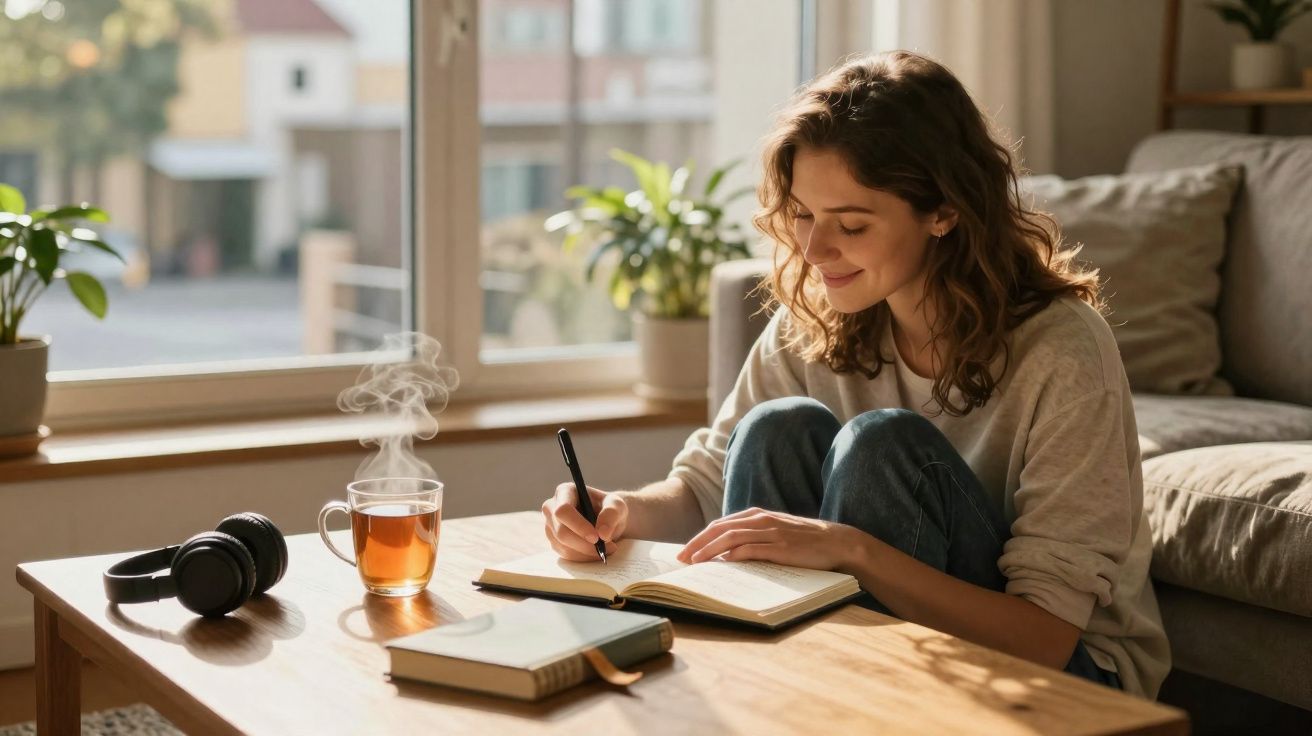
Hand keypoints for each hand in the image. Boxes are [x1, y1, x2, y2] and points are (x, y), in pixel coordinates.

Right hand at [541, 483, 628, 561]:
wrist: (607, 520)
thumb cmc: (610, 508)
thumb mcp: (617, 505)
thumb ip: (612, 514)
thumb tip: (603, 534)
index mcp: (565, 492)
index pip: (563, 510)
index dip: (578, 525)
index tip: (596, 537)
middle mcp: (552, 508)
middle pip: (561, 531)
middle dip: (584, 544)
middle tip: (607, 547)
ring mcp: (551, 526)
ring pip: (563, 546)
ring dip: (587, 552)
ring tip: (607, 548)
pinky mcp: (554, 541)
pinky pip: (566, 555)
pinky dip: (584, 557)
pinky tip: (597, 552)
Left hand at [676, 507, 864, 570]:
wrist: (836, 542)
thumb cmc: (804, 541)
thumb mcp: (775, 533)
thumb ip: (753, 538)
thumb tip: (727, 554)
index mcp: (756, 515)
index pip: (720, 524)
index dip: (700, 538)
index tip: (684, 552)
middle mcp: (760, 519)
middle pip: (719, 528)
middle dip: (696, 544)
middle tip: (680, 560)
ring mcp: (770, 532)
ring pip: (730, 537)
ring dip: (708, 550)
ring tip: (694, 563)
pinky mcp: (779, 546)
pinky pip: (750, 549)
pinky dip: (732, 555)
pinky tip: (721, 564)